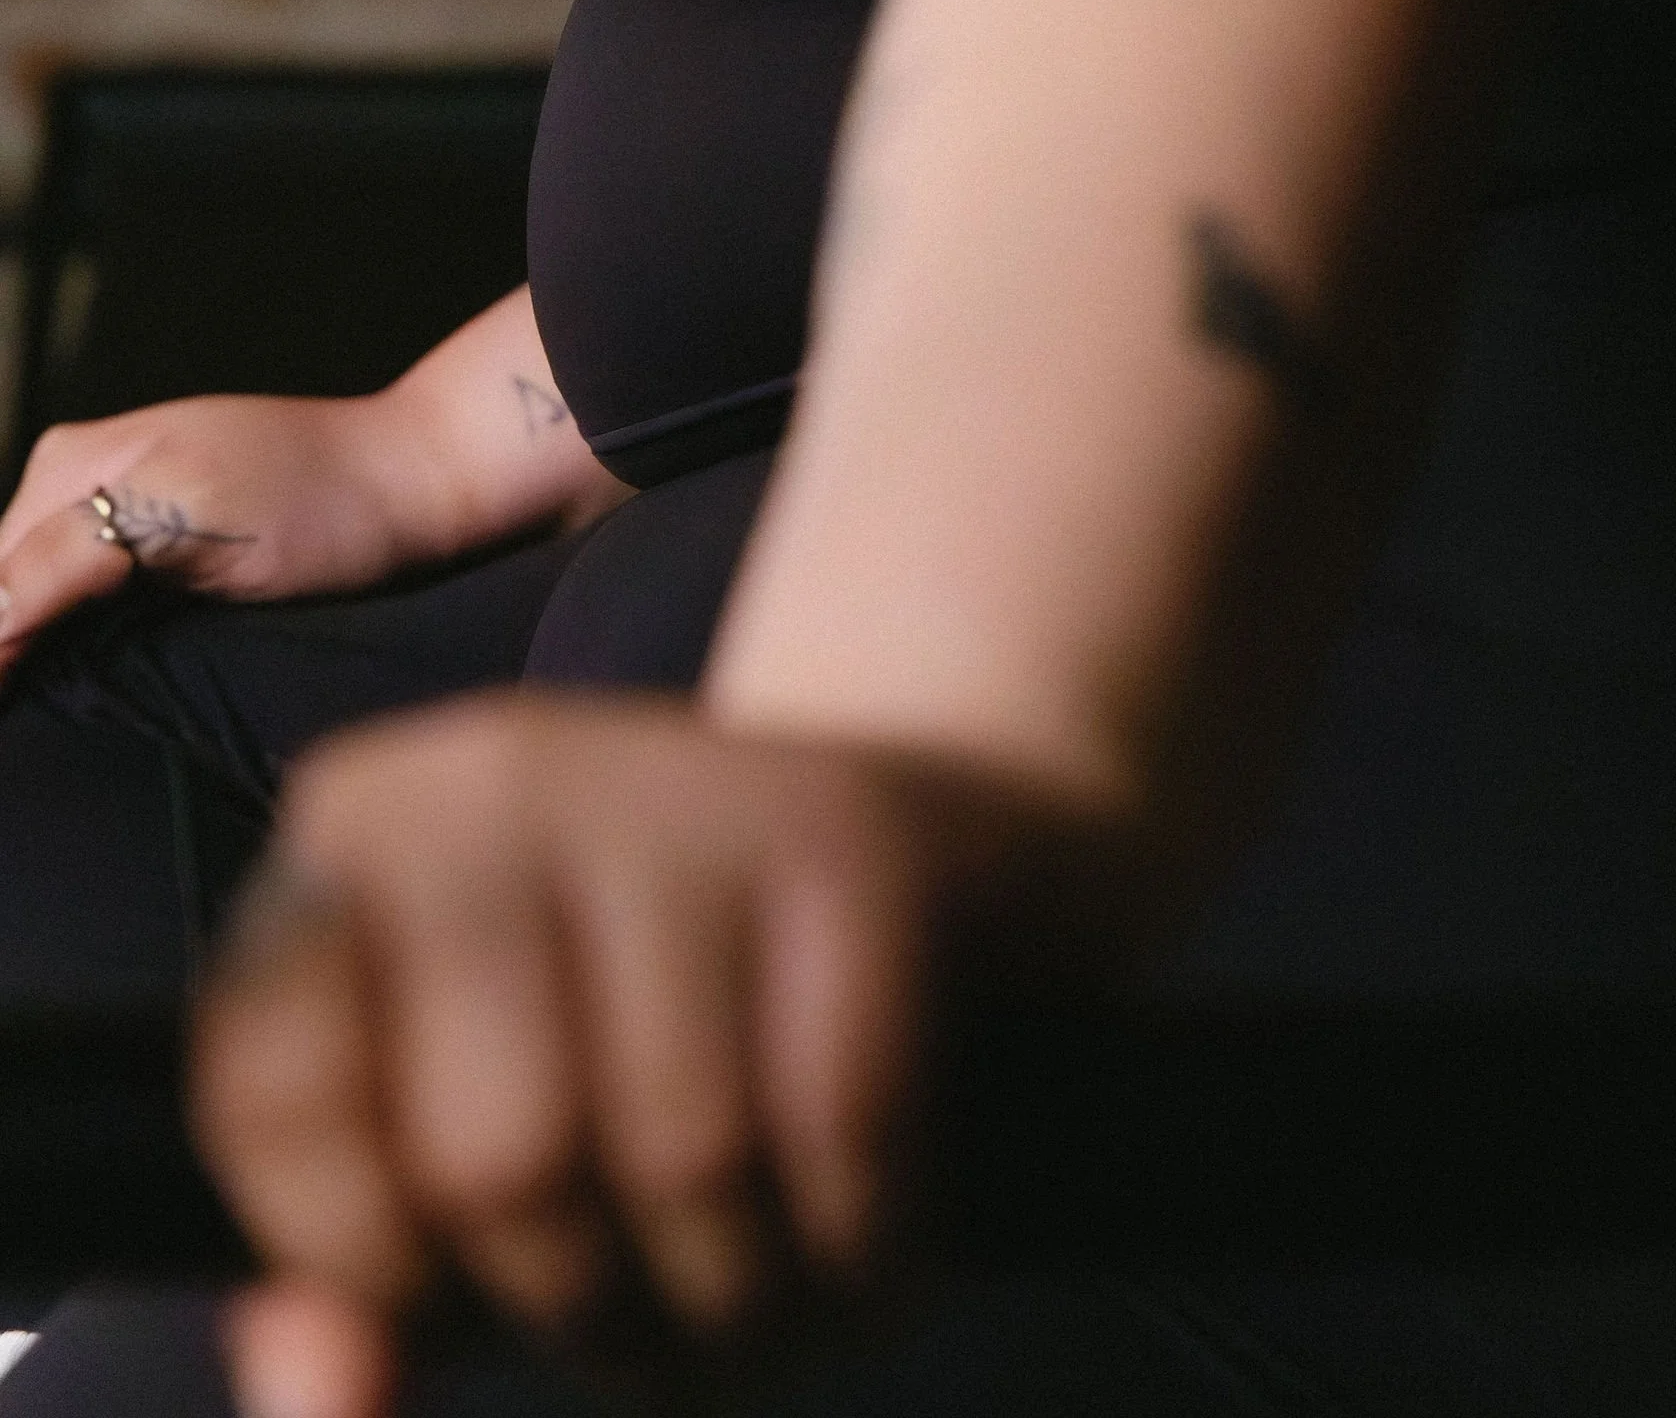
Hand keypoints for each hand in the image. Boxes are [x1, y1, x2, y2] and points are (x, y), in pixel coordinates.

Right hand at [0, 395, 426, 686]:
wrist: (413, 485)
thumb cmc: (314, 498)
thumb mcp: (180, 521)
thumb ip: (68, 558)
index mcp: (70, 467)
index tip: (7, 714)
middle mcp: (82, 488)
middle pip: (7, 593)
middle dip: (9, 653)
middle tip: (21, 738)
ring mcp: (121, 524)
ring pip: (42, 609)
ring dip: (34, 661)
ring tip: (41, 722)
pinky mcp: (163, 562)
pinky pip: (90, 614)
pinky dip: (75, 657)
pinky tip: (77, 699)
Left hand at [192, 695, 1116, 1417]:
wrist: (941, 847)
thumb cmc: (658, 1023)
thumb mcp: (475, 1124)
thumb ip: (360, 1274)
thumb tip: (315, 1386)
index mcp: (362, 834)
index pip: (277, 1092)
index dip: (369, 1256)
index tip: (462, 1270)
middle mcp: (501, 776)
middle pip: (498, 1157)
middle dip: (589, 1308)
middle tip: (647, 1318)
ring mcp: (685, 782)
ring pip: (684, 1157)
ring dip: (741, 1306)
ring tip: (759, 1301)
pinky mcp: (850, 829)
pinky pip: (844, 1123)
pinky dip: (866, 1247)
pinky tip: (866, 1245)